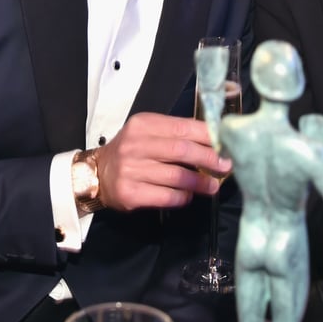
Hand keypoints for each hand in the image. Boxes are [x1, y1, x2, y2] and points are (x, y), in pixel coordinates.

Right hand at [95, 113, 232, 210]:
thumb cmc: (131, 151)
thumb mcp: (148, 132)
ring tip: (213, 185)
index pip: (183, 127)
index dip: (208, 136)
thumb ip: (176, 133)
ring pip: (176, 176)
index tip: (226, 144)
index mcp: (144, 125)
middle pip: (182, 151)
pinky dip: (182, 197)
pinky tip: (189, 196)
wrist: (96, 173)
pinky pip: (166, 196)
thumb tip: (214, 139)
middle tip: (225, 166)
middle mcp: (135, 145)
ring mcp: (131, 170)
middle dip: (209, 159)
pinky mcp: (130, 193)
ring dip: (200, 182)